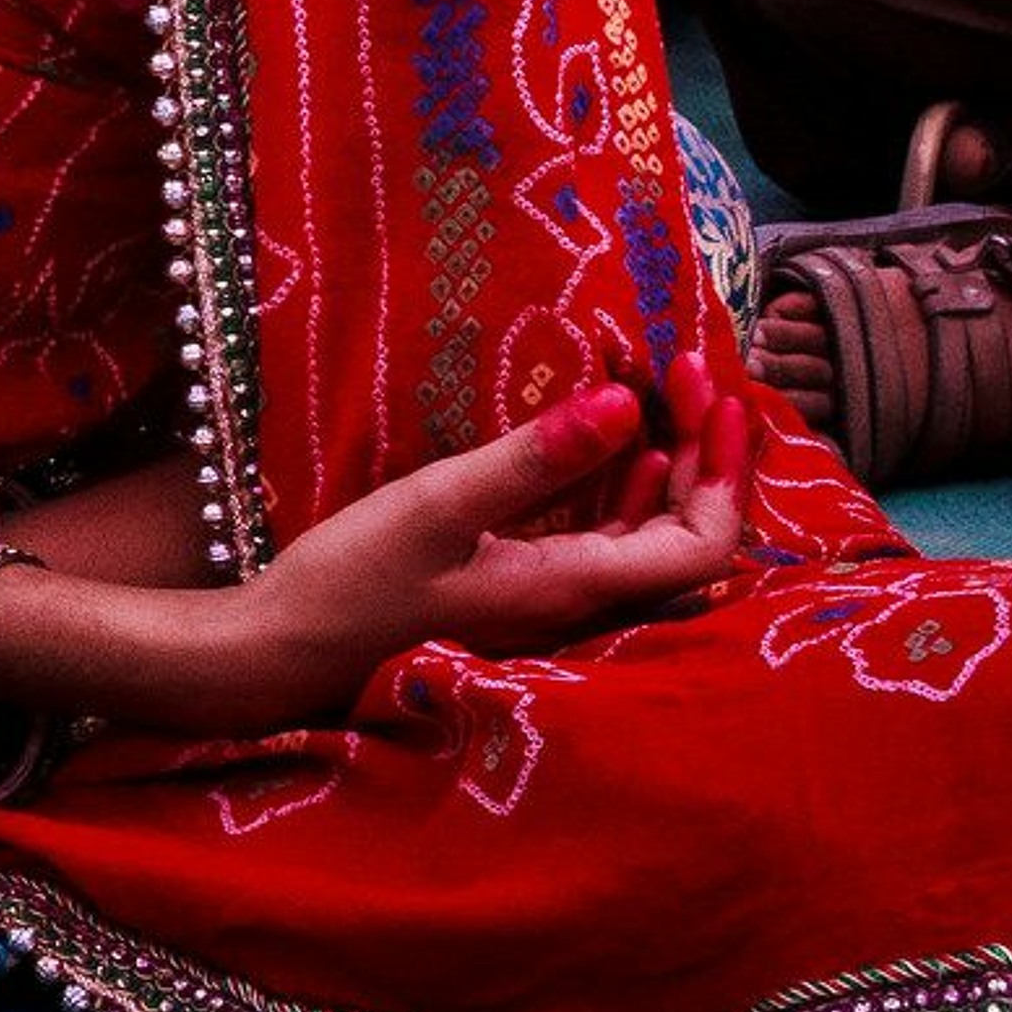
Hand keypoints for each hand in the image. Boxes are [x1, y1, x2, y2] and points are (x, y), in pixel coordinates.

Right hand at [192, 364, 747, 732]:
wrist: (290, 645)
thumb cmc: (359, 579)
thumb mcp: (442, 505)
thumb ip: (536, 459)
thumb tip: (626, 403)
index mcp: (575, 586)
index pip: (700, 545)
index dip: (722, 470)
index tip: (708, 389)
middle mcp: (580, 598)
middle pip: (684, 533)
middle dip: (700, 449)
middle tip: (683, 366)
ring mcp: (552, 591)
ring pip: (643, 529)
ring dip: (664, 457)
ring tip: (659, 383)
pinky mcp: (521, 577)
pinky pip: (598, 529)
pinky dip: (617, 475)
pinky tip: (611, 434)